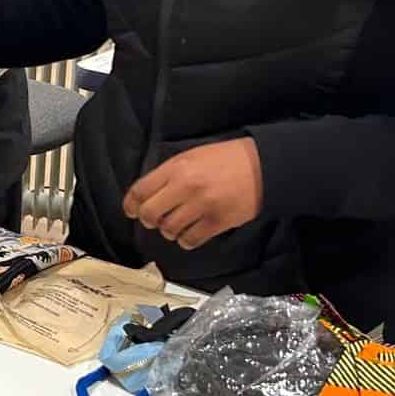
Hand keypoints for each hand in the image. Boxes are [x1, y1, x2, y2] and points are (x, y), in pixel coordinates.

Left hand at [122, 138, 263, 250]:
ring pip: (169, 230)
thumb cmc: (226, 159)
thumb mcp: (193, 155)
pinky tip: (191, 233)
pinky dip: (186, 240)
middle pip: (150, 214)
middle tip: (156, 219)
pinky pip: (190, 240)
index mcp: (177, 167)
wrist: (263, 167)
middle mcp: (186, 187)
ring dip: (169, 230)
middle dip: (149, 219)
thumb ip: (169, 172)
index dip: (131, 204)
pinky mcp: (217, 222)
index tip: (131, 210)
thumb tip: (148, 193)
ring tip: (177, 224)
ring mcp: (202, 206)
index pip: (141, 190)